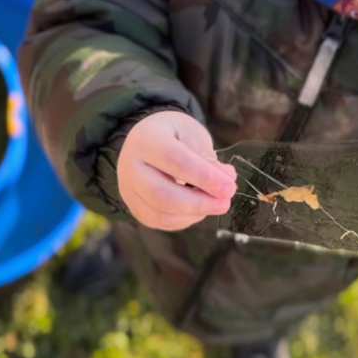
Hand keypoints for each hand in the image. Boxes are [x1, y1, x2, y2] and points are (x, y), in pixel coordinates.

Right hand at [117, 111, 237, 230]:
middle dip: (199, 203)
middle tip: (225, 202)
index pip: (175, 160)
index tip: (229, 187)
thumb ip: (208, 159)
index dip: (205, 177)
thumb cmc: (174, 135)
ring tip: (215, 204)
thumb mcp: (192, 135)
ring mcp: (129, 189)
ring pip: (159, 214)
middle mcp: (130, 166)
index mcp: (146, 139)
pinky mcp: (134, 206)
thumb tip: (226, 182)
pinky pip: (159, 222)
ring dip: (193, 214)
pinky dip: (184, 220)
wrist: (146, 140)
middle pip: (162, 194)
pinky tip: (200, 210)